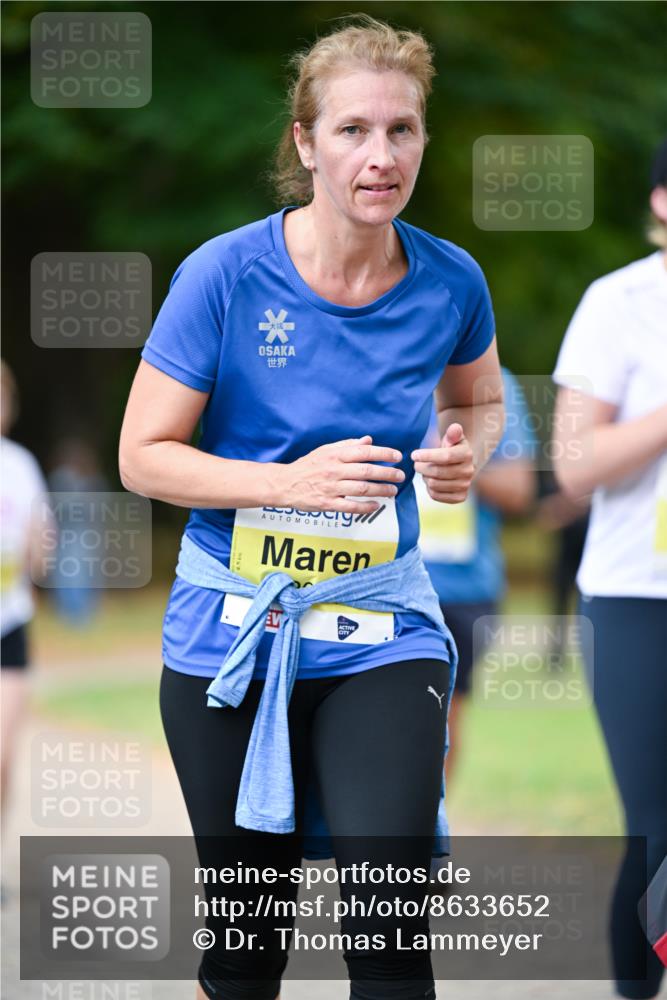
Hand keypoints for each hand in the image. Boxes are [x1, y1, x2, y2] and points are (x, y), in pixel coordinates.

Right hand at [278, 435, 404, 513]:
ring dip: (381, 490)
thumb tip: (368, 440)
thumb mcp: (325, 450)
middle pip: (367, 471)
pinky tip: (376, 505)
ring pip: (362, 489)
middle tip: (400, 475)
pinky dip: (365, 507)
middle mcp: (334, 470)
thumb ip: (347, 445)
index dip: (383, 453)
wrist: (285, 484)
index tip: (397, 456)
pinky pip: (350, 507)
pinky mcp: (327, 504)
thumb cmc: (307, 466)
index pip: (364, 451)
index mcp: (335, 455)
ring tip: (393, 491)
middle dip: (387, 473)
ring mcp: (331, 488)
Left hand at [411, 423, 474, 502]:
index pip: (445, 456)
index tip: (414, 455)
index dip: (427, 456)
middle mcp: (469, 471)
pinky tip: (431, 481)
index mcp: (467, 454)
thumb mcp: (452, 438)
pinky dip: (429, 489)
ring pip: (434, 484)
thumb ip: (452, 433)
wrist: (459, 465)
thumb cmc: (452, 448)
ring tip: (426, 472)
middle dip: (422, 467)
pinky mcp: (460, 497)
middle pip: (438, 472)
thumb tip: (455, 428)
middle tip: (416, 464)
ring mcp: (465, 485)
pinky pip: (436, 495)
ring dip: (425, 478)